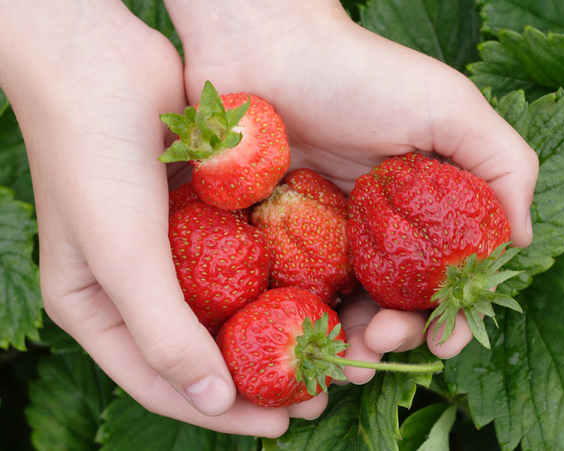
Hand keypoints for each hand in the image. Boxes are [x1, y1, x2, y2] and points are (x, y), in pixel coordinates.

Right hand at [0, 1, 321, 436]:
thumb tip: (214, 404)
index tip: (282, 425)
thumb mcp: (121, 257)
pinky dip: (282, 273)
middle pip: (207, 349)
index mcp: (102, 312)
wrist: (100, 60)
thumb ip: (162, 332)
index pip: (165, 381)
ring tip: (336, 347)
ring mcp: (177, 249)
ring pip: (236, 305)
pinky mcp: (209, 214)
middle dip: (263, 374)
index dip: (224, 412)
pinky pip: (249, 255)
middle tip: (321, 392)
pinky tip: (327, 286)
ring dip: (282, 327)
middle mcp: (142, 287)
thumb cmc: (93, 162)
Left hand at [165, 0, 538, 380]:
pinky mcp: (275, 239)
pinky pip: (292, 293)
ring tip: (338, 363)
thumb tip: (523, 243)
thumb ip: (505, 167)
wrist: (264, 47)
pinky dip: (301, 324)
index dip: (453, 317)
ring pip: (345, 309)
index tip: (445, 343)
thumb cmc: (361, 73)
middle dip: (396, 338)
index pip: (449, 276)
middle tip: (376, 348)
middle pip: (397, 304)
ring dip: (348, 346)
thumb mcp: (452, 108)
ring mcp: (326, 236)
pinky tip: (299, 339)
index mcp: (427, 205)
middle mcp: (382, 227)